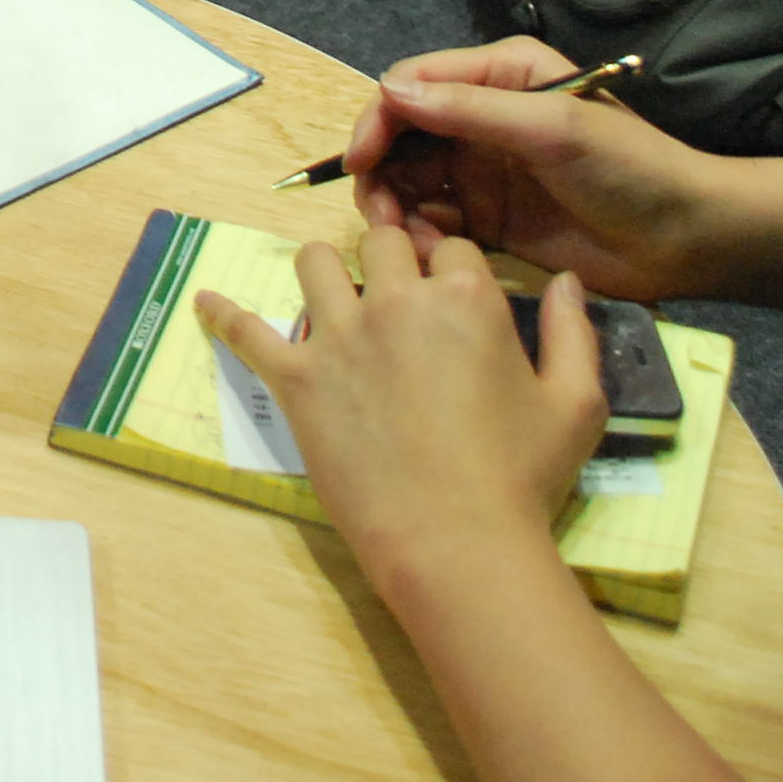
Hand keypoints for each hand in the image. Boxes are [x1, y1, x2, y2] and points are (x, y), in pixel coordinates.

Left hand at [199, 224, 607, 585]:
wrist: (458, 543)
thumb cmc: (522, 478)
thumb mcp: (576, 405)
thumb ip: (574, 332)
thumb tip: (569, 282)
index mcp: (465, 298)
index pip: (452, 246)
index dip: (452, 266)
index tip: (450, 289)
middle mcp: (397, 302)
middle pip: (381, 240)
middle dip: (391, 255)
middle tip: (395, 289)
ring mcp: (340, 337)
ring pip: (316, 263)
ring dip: (328, 272)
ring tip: (336, 295)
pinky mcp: (298, 379)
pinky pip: (249, 333)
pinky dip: (225, 315)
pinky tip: (206, 303)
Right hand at [341, 38, 739, 303]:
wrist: (690, 240)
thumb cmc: (630, 170)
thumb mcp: (553, 129)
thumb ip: (472, 110)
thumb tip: (389, 92)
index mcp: (502, 75)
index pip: (416, 85)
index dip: (381, 118)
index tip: (362, 162)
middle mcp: (485, 118)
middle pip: (404, 135)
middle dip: (382, 170)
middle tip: (378, 213)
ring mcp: (486, 171)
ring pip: (412, 181)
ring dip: (397, 206)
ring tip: (404, 240)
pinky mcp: (492, 221)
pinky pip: (436, 222)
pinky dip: (422, 237)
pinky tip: (432, 256)